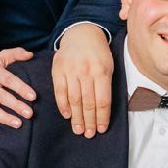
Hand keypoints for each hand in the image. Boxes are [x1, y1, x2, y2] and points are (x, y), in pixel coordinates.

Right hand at [0, 48, 35, 136]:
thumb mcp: (2, 56)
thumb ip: (16, 54)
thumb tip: (30, 55)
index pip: (9, 80)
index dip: (21, 88)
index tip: (33, 96)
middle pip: (1, 97)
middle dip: (16, 106)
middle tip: (29, 113)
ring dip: (4, 118)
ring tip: (18, 124)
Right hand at [51, 23, 115, 137]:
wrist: (81, 33)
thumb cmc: (98, 53)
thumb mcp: (109, 65)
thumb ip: (107, 85)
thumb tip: (105, 111)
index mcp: (102, 71)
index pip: (103, 100)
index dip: (102, 117)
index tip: (101, 129)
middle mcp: (86, 71)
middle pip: (88, 102)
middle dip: (89, 121)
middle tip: (88, 134)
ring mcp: (71, 70)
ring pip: (74, 99)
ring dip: (76, 117)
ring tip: (78, 130)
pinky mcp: (58, 69)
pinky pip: (60, 91)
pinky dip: (63, 105)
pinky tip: (67, 115)